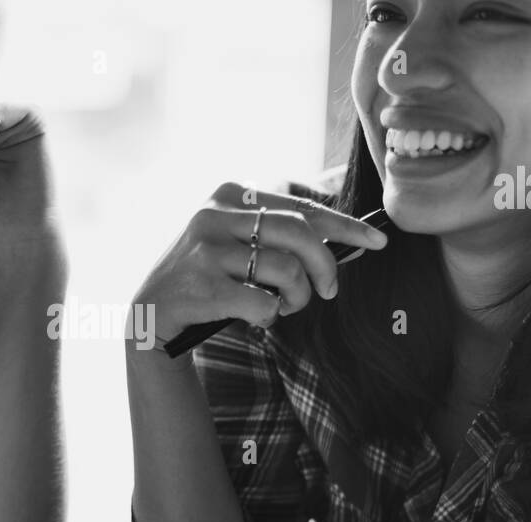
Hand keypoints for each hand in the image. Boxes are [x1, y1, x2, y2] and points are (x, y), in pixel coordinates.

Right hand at [132, 182, 387, 343]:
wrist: (153, 313)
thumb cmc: (211, 277)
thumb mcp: (239, 242)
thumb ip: (283, 234)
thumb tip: (351, 236)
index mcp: (231, 194)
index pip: (302, 207)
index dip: (346, 225)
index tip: (377, 241)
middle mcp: (215, 214)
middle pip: (300, 234)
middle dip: (326, 267)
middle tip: (330, 292)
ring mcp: (206, 249)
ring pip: (286, 270)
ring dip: (297, 298)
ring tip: (286, 307)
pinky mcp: (201, 285)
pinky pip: (264, 304)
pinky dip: (270, 317)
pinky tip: (257, 318)